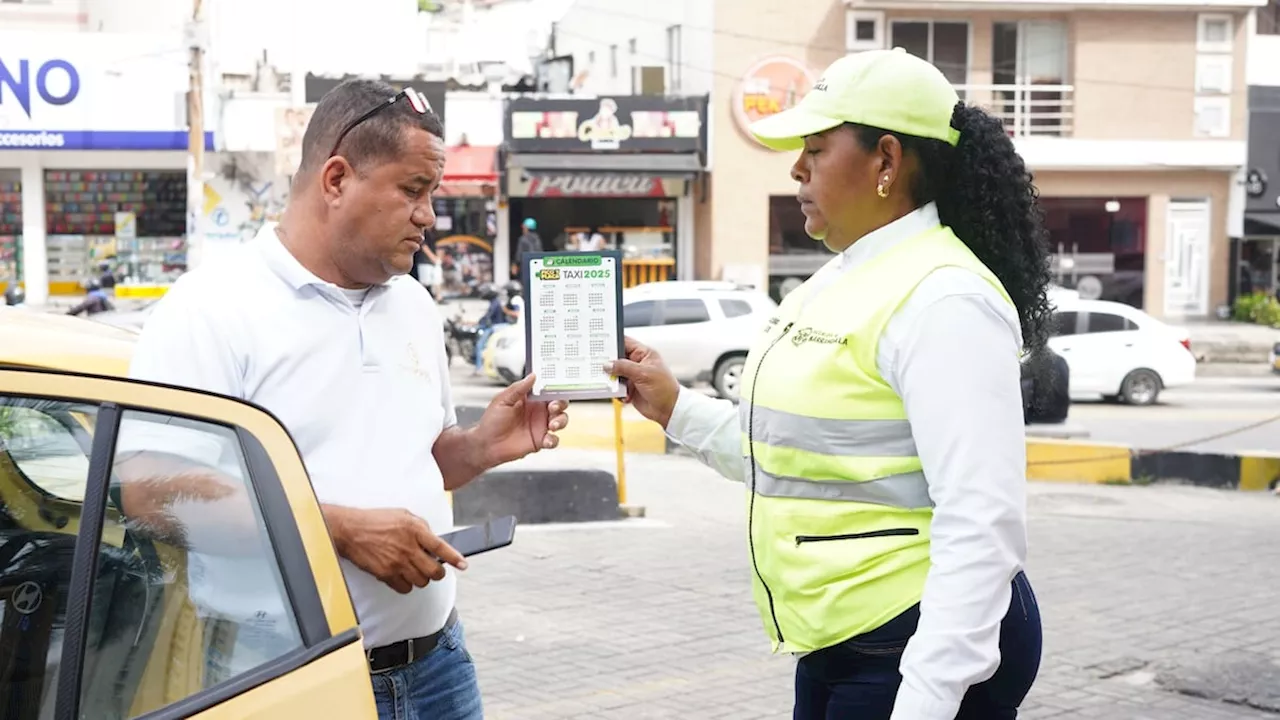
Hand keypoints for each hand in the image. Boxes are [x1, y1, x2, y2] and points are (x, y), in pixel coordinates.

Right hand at [324, 506, 466, 593]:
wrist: (350, 530)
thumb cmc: (375, 520)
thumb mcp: (403, 515)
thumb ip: (421, 527)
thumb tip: (434, 540)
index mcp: (414, 530)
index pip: (440, 547)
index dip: (454, 558)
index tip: (463, 565)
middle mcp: (408, 548)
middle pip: (435, 571)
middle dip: (438, 572)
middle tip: (434, 568)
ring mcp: (397, 563)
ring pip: (421, 582)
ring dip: (422, 578)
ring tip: (414, 568)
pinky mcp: (386, 575)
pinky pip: (405, 588)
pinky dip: (406, 585)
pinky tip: (402, 575)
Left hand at [475, 374, 569, 465]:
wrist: (487, 445)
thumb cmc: (491, 422)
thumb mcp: (502, 400)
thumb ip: (518, 388)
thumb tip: (532, 376)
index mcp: (530, 399)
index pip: (548, 390)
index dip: (555, 388)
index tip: (557, 388)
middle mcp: (538, 411)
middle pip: (559, 404)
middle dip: (560, 404)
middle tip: (553, 407)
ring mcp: (540, 426)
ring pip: (561, 420)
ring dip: (560, 421)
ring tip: (552, 425)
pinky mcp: (540, 441)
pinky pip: (554, 439)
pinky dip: (554, 440)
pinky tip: (547, 440)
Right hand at [604, 336, 679, 427]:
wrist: (668, 410)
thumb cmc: (665, 388)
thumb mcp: (644, 374)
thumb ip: (624, 367)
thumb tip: (608, 364)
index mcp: (644, 354)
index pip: (625, 342)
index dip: (613, 342)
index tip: (600, 344)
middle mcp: (637, 363)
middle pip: (617, 358)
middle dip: (608, 362)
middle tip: (599, 365)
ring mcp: (633, 376)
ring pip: (615, 373)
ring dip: (612, 379)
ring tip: (611, 383)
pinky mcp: (629, 388)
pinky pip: (616, 387)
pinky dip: (616, 391)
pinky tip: (622, 394)